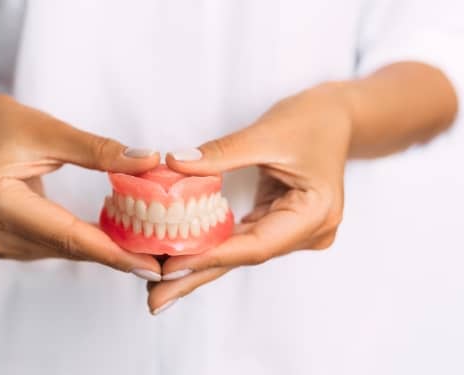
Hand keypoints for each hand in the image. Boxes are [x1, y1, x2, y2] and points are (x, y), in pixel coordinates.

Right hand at [0, 93, 161, 279]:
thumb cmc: (1, 124)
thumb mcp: (50, 130)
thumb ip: (99, 150)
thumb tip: (148, 162)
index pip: (65, 234)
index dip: (111, 251)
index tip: (150, 264)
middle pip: (64, 247)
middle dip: (113, 253)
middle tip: (157, 259)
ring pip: (59, 250)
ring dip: (99, 248)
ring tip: (142, 248)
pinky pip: (49, 247)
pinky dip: (80, 242)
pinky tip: (109, 238)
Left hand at [148, 83, 351, 312]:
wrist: (336, 117)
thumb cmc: (311, 120)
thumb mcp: (265, 133)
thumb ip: (220, 154)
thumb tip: (175, 164)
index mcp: (314, 214)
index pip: (255, 245)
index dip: (210, 257)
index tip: (169, 267)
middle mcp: (308, 232)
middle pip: (244, 257)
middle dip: (197, 276)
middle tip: (156, 299)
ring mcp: (296, 231)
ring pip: (239, 252)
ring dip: (200, 265)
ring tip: (160, 283)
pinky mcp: (281, 223)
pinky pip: (242, 238)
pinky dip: (212, 246)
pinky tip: (183, 256)